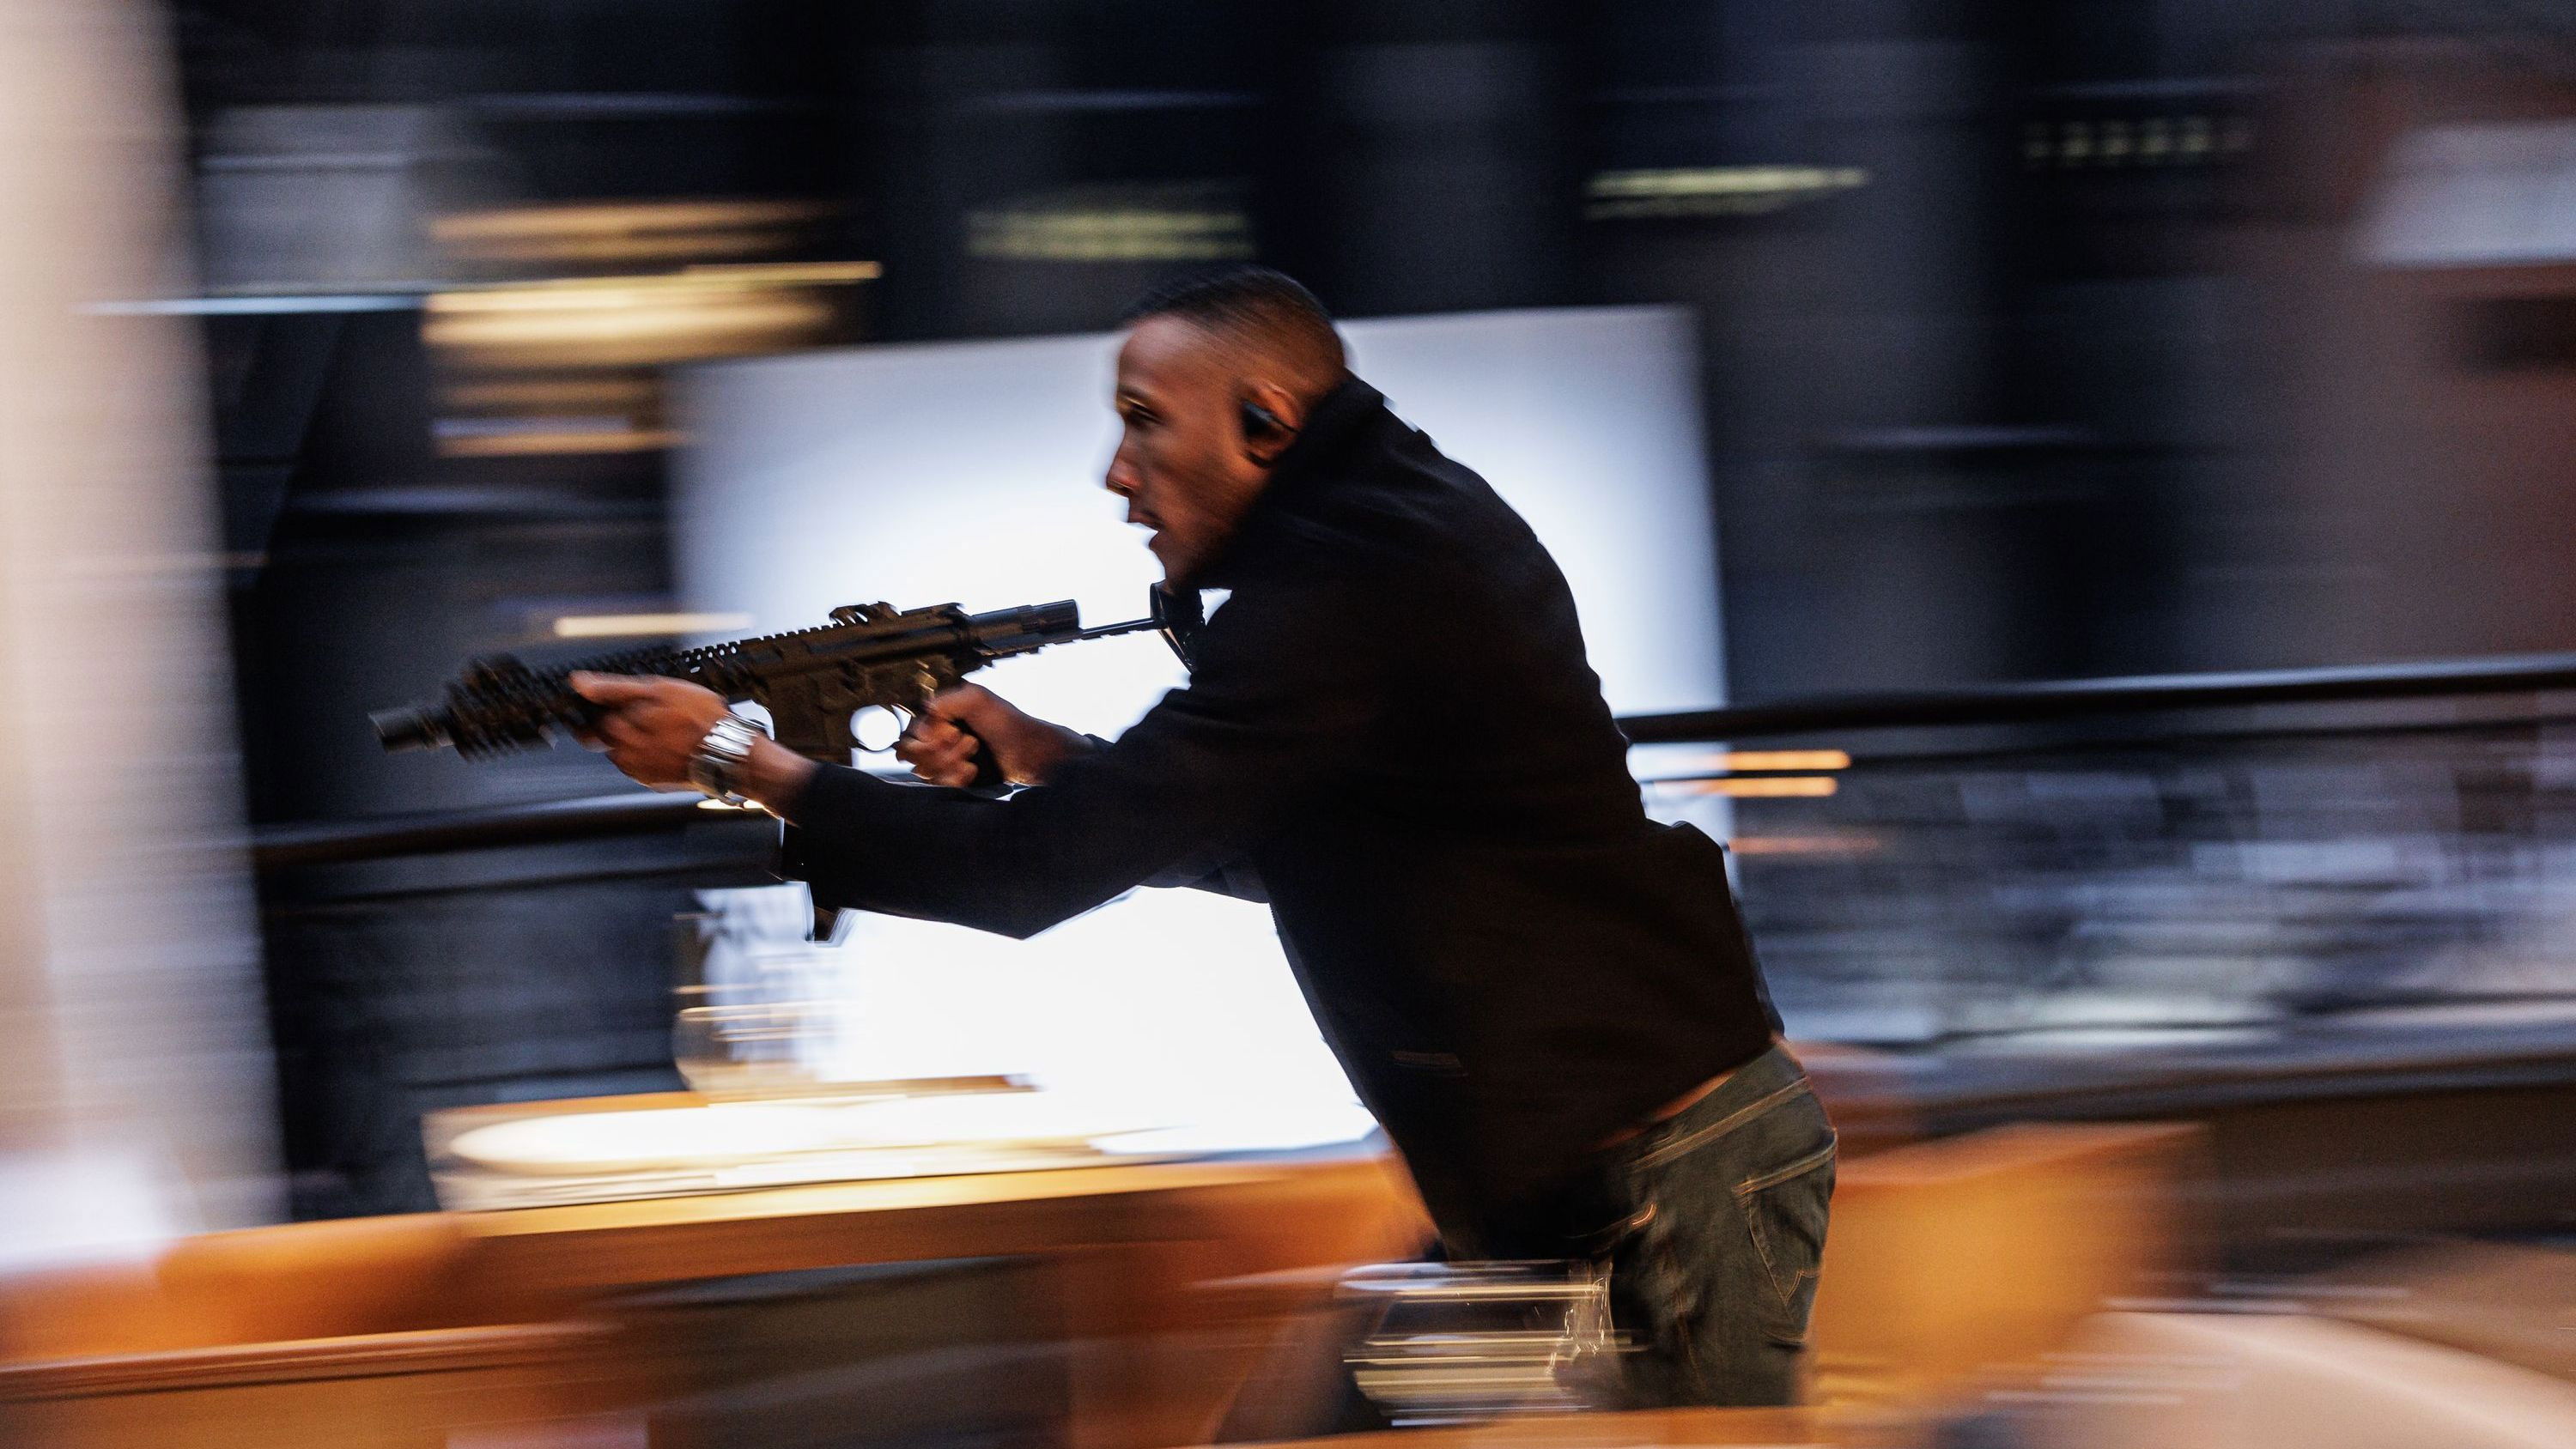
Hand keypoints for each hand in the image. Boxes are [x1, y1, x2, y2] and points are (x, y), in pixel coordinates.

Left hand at [567, 672, 734, 789]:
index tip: (615, 702)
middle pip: (606, 736)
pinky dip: (648, 753)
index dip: (601, 706)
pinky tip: (669, 744)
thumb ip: (614, 688)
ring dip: (635, 739)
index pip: (592, 717)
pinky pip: (640, 765)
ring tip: (664, 728)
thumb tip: (579, 684)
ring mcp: (639, 770)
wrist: (731, 754)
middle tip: (650, 713)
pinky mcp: (653, 781)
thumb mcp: (658, 690)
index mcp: (620, 728)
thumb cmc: (700, 719)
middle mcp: (624, 754)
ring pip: (623, 751)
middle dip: (620, 723)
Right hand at [895, 683, 1094, 787]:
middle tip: (970, 744)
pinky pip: (938, 785)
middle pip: (913, 753)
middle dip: (940, 752)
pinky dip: (954, 779)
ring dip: (949, 765)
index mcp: (942, 714)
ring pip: (924, 771)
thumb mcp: (978, 700)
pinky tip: (972, 772)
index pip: (911, 730)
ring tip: (972, 760)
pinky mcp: (954, 778)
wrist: (1032, 756)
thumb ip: (947, 701)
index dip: (927, 736)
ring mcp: (946, 758)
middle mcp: (939, 735)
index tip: (950, 734)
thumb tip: (923, 714)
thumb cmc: (1010, 725)